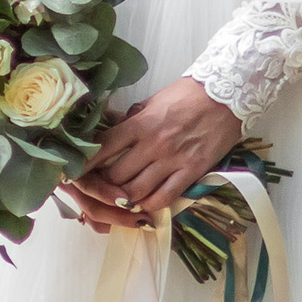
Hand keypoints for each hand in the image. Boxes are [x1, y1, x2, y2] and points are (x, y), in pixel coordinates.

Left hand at [70, 78, 243, 231]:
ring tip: (117, 199)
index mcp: (140, 124)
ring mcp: (172, 160)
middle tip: (97, 188)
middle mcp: (153, 144)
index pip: (103, 148)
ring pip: (136, 191)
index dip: (85, 163)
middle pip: (116, 176)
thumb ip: (130, 119)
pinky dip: (149, 206)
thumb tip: (106, 125)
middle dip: (102, 185)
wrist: (228, 95)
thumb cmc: (188, 95)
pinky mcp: (192, 172)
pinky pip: (164, 198)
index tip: (72, 171)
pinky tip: (142, 206)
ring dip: (123, 199)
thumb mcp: (153, 101)